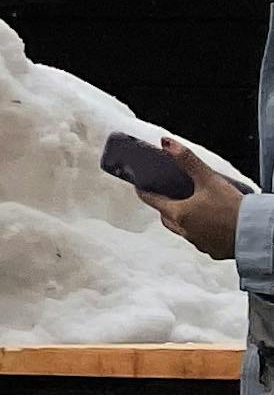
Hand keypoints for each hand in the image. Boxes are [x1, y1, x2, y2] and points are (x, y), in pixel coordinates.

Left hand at [145, 143, 247, 263]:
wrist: (254, 235)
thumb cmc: (232, 209)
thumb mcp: (208, 179)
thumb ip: (186, 160)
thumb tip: (166, 143)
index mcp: (180, 214)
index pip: (154, 202)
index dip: (145, 192)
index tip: (140, 187)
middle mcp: (186, 232)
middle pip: (166, 218)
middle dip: (163, 207)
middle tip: (166, 196)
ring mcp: (200, 243)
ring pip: (183, 231)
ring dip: (182, 220)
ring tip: (190, 208)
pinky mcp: (214, 251)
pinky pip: (200, 240)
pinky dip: (199, 231)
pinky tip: (208, 224)